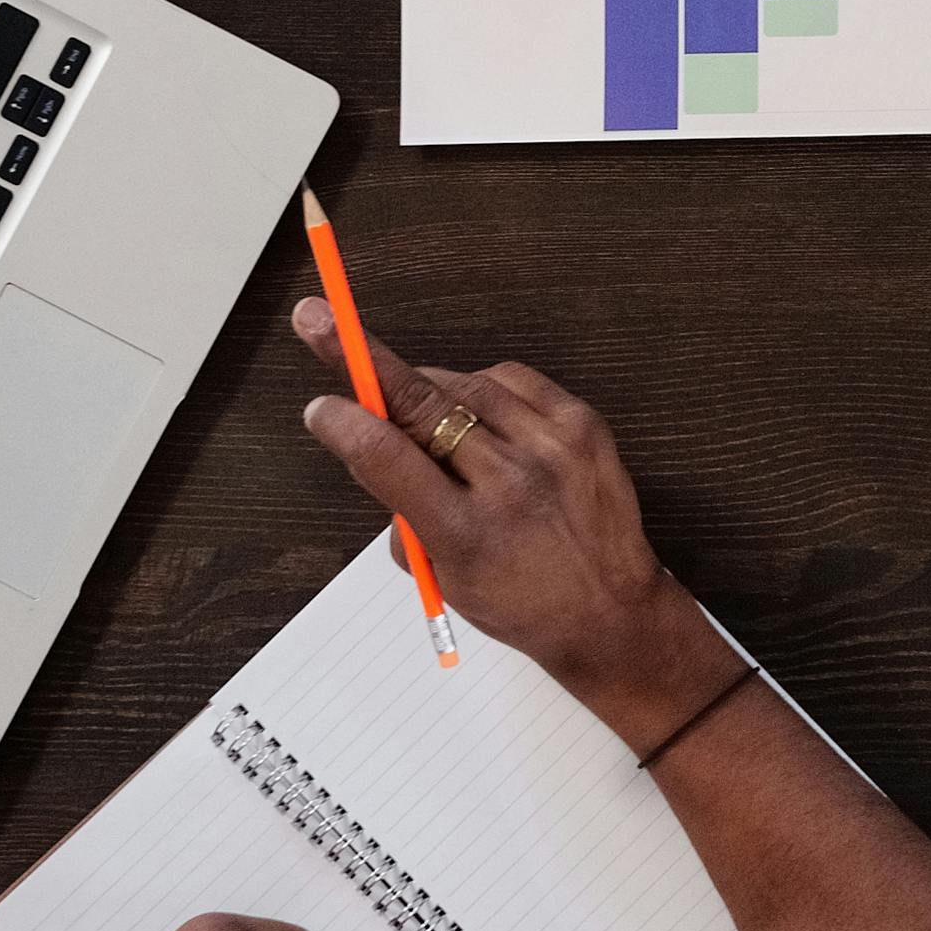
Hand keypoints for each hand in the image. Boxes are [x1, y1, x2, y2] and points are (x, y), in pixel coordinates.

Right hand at [289, 303, 739, 747]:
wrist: (611, 612)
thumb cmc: (520, 602)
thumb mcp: (444, 577)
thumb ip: (403, 514)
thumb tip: (370, 442)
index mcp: (466, 533)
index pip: (387, 460)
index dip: (345, 424)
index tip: (319, 406)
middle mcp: (511, 484)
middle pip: (421, 404)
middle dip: (362, 358)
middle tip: (319, 318)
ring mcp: (552, 447)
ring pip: (463, 386)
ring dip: (428, 389)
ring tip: (422, 414)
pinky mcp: (581, 424)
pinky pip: (511, 379)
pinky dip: (481, 387)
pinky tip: (476, 412)